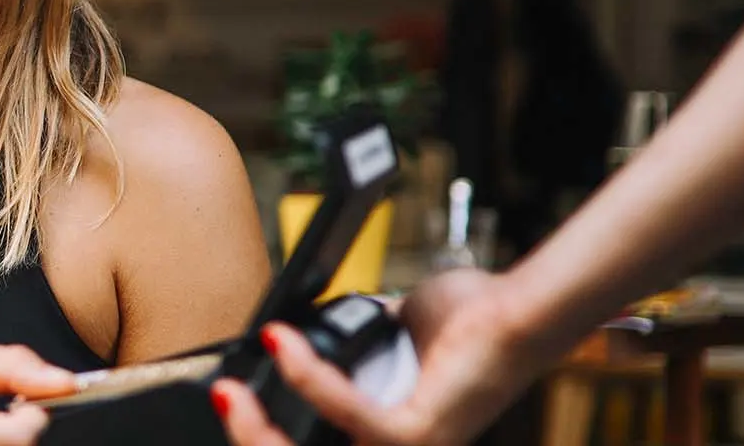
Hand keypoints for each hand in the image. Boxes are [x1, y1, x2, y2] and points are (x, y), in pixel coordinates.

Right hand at [214, 270, 557, 445]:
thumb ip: (357, 335)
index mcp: (388, 439)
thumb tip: (315, 320)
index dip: (261, 434)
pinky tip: (282, 342)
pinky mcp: (419, 434)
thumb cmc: (474, 320)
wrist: (520, 309)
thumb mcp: (395, 328)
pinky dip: (307, 378)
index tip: (231, 394)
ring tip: (232, 388)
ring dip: (259, 429)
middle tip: (223, 396)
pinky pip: (348, 414)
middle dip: (249, 438)